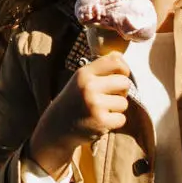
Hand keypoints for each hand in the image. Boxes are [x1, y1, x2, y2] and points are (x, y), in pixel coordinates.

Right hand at [28, 54, 133, 175]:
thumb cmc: (73, 101)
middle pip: (124, 83)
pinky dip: (114, 122)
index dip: (123, 69)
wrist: (56, 127)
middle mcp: (89, 86)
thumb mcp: (80, 79)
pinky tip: (101, 121)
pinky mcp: (100, 121)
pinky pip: (121, 118)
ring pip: (124, 102)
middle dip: (121, 91)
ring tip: (102, 110)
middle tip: (110, 96)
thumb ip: (99, 68)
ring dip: (116, 108)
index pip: (115, 61)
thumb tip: (120, 55)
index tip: (120, 76)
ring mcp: (95, 104)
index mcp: (84, 73)